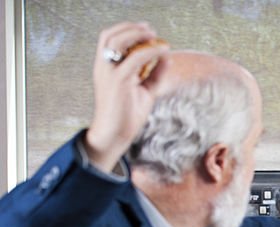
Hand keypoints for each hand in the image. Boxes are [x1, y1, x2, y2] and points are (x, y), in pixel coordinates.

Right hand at [84, 22, 169, 172]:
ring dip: (139, 36)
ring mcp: (109, 73)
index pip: (108, 38)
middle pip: (110, 35)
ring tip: (156, 38)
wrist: (114, 135)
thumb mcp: (144, 90)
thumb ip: (154, 74)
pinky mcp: (118, 81)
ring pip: (119, 42)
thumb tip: (167, 58)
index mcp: (105, 67)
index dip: (126, 30)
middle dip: (131, 29)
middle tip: (151, 30)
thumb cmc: (127, 115)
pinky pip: (135, 59)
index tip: (145, 30)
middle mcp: (103, 67)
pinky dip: (150, 52)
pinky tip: (162, 52)